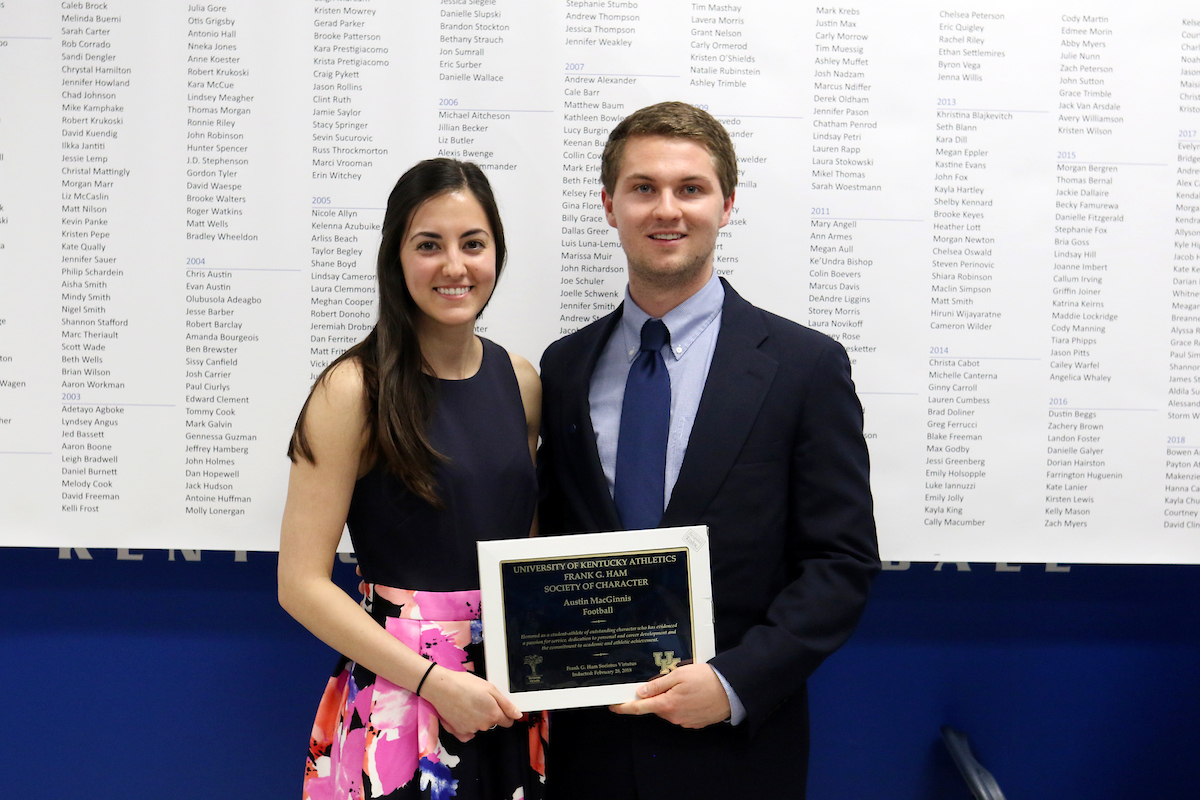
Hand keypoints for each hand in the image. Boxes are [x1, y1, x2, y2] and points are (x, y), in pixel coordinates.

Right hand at [420, 666, 522, 742]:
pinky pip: (468, 730)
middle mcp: (483, 726)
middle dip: (490, 713)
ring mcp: (471, 730)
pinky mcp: (459, 731)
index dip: (505, 713)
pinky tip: (462, 711)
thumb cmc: (465, 684)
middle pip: (493, 723)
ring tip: (468, 702)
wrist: (441, 688)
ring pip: (480, 725)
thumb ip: (506, 704)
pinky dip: (467, 722)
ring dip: (478, 717)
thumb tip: (517, 715)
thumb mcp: (490, 689)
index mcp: (493, 715)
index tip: (498, 705)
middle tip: (480, 699)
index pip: (508, 722)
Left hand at [609, 663, 730, 728]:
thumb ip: (658, 685)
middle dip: (656, 696)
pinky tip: (692, 695)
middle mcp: (673, 717)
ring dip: (670, 699)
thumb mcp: (678, 675)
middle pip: (656, 707)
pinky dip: (682, 705)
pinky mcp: (694, 723)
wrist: (731, 691)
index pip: (639, 708)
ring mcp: (684, 722)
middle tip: (668, 680)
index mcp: (666, 704)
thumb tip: (640, 693)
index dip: (624, 707)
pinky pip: (681, 713)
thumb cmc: (705, 679)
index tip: (613, 706)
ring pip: (669, 710)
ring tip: (686, 685)